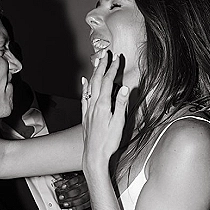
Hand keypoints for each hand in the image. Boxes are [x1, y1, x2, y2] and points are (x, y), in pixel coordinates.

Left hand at [54, 171, 90, 209]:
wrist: (88, 185)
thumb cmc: (79, 181)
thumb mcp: (72, 178)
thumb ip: (64, 181)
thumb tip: (56, 184)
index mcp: (83, 178)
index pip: (76, 180)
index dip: (69, 184)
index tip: (62, 187)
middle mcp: (87, 186)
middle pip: (79, 190)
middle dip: (69, 194)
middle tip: (61, 197)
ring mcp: (90, 193)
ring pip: (82, 199)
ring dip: (73, 202)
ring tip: (65, 204)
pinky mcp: (90, 200)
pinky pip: (85, 205)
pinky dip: (78, 208)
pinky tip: (71, 208)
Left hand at [81, 51, 128, 175]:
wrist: (94, 156)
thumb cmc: (108, 142)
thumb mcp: (119, 124)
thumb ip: (121, 104)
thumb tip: (125, 87)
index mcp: (103, 105)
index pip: (108, 82)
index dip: (113, 68)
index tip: (117, 58)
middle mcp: (93, 105)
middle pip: (97, 80)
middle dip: (102, 66)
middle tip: (105, 53)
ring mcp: (88, 110)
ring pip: (90, 86)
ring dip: (94, 73)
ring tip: (96, 62)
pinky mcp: (85, 116)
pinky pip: (84, 97)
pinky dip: (85, 86)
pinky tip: (84, 81)